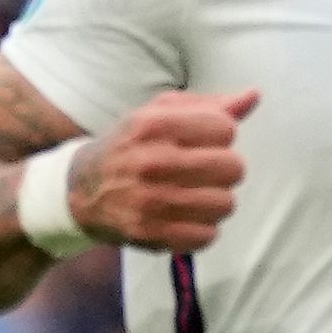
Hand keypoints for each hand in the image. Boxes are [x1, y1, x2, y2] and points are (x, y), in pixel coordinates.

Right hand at [74, 88, 256, 254]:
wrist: (78, 191)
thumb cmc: (127, 146)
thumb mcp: (157, 114)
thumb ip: (208, 105)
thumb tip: (253, 97)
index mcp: (154, 124)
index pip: (225, 129)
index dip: (218, 136)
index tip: (200, 143)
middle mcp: (152, 162)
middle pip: (233, 168)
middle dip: (222, 169)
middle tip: (200, 172)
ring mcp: (151, 202)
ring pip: (225, 204)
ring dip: (214, 201)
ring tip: (193, 196)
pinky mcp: (151, 235)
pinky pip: (208, 235)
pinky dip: (201, 229)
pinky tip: (183, 217)